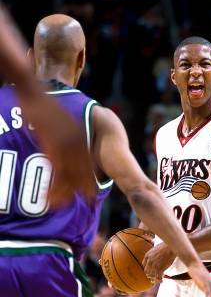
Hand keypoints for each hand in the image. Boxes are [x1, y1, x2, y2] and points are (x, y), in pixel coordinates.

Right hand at [19, 92, 95, 206]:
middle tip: (88, 202)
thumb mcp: (59, 124)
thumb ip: (65, 139)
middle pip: (83, 170)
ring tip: (59, 205)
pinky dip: (53, 184)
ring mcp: (65, 142)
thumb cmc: (43, 108)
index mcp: (79, 135)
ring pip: (69, 173)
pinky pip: (55, 170)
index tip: (92, 193)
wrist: (32, 91)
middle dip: (84, 187)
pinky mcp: (52, 143)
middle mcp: (76, 140)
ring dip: (63, 191)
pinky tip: (48, 195)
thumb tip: (63, 154)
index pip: (89, 162)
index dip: (91, 178)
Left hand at [142, 242, 174, 283]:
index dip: (147, 268)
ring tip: (157, 280)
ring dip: (155, 279)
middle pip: (147, 271)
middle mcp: (149, 262)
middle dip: (149, 275)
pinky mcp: (160, 269)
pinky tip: (162, 281)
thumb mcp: (155, 248)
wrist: (170, 247)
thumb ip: (153, 253)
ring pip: (152, 275)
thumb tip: (156, 254)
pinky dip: (160, 280)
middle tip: (152, 278)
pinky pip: (158, 277)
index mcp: (147, 256)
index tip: (150, 270)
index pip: (144, 265)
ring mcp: (154, 266)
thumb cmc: (165, 246)